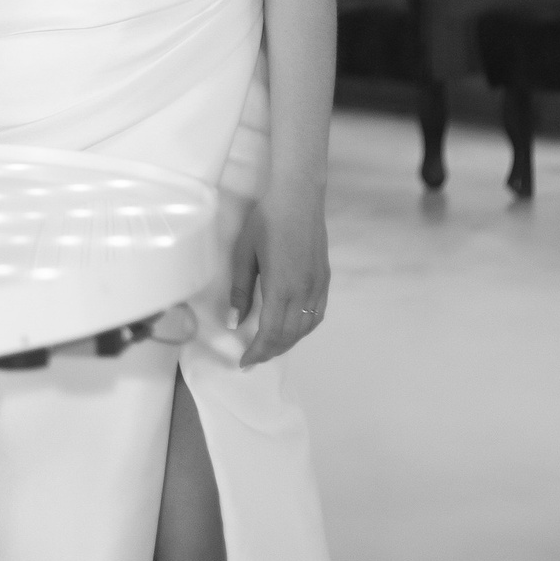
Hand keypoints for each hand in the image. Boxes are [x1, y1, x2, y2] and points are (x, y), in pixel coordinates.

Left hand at [228, 188, 328, 367]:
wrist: (298, 198)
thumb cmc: (266, 221)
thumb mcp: (244, 254)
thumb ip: (241, 290)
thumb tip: (235, 323)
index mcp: (281, 287)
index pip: (270, 333)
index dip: (257, 352)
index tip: (244, 362)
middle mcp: (303, 292)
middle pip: (289, 335)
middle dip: (270, 352)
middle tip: (253, 360)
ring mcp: (318, 286)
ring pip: (305, 328)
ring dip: (288, 343)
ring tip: (270, 348)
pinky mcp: (325, 278)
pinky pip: (317, 314)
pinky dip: (305, 329)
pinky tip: (293, 329)